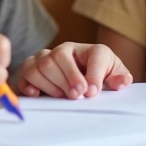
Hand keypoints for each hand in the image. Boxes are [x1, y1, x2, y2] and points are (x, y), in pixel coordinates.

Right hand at [17, 42, 132, 98]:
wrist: (84, 75)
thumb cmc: (100, 75)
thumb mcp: (114, 75)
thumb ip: (120, 78)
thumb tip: (121, 82)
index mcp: (90, 50)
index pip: (92, 57)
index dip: (92, 75)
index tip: (91, 93)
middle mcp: (65, 49)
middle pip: (58, 59)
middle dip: (66, 79)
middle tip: (75, 96)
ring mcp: (46, 57)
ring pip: (39, 66)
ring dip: (50, 85)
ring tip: (61, 96)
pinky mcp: (31, 68)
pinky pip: (23, 73)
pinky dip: (28, 85)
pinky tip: (38, 95)